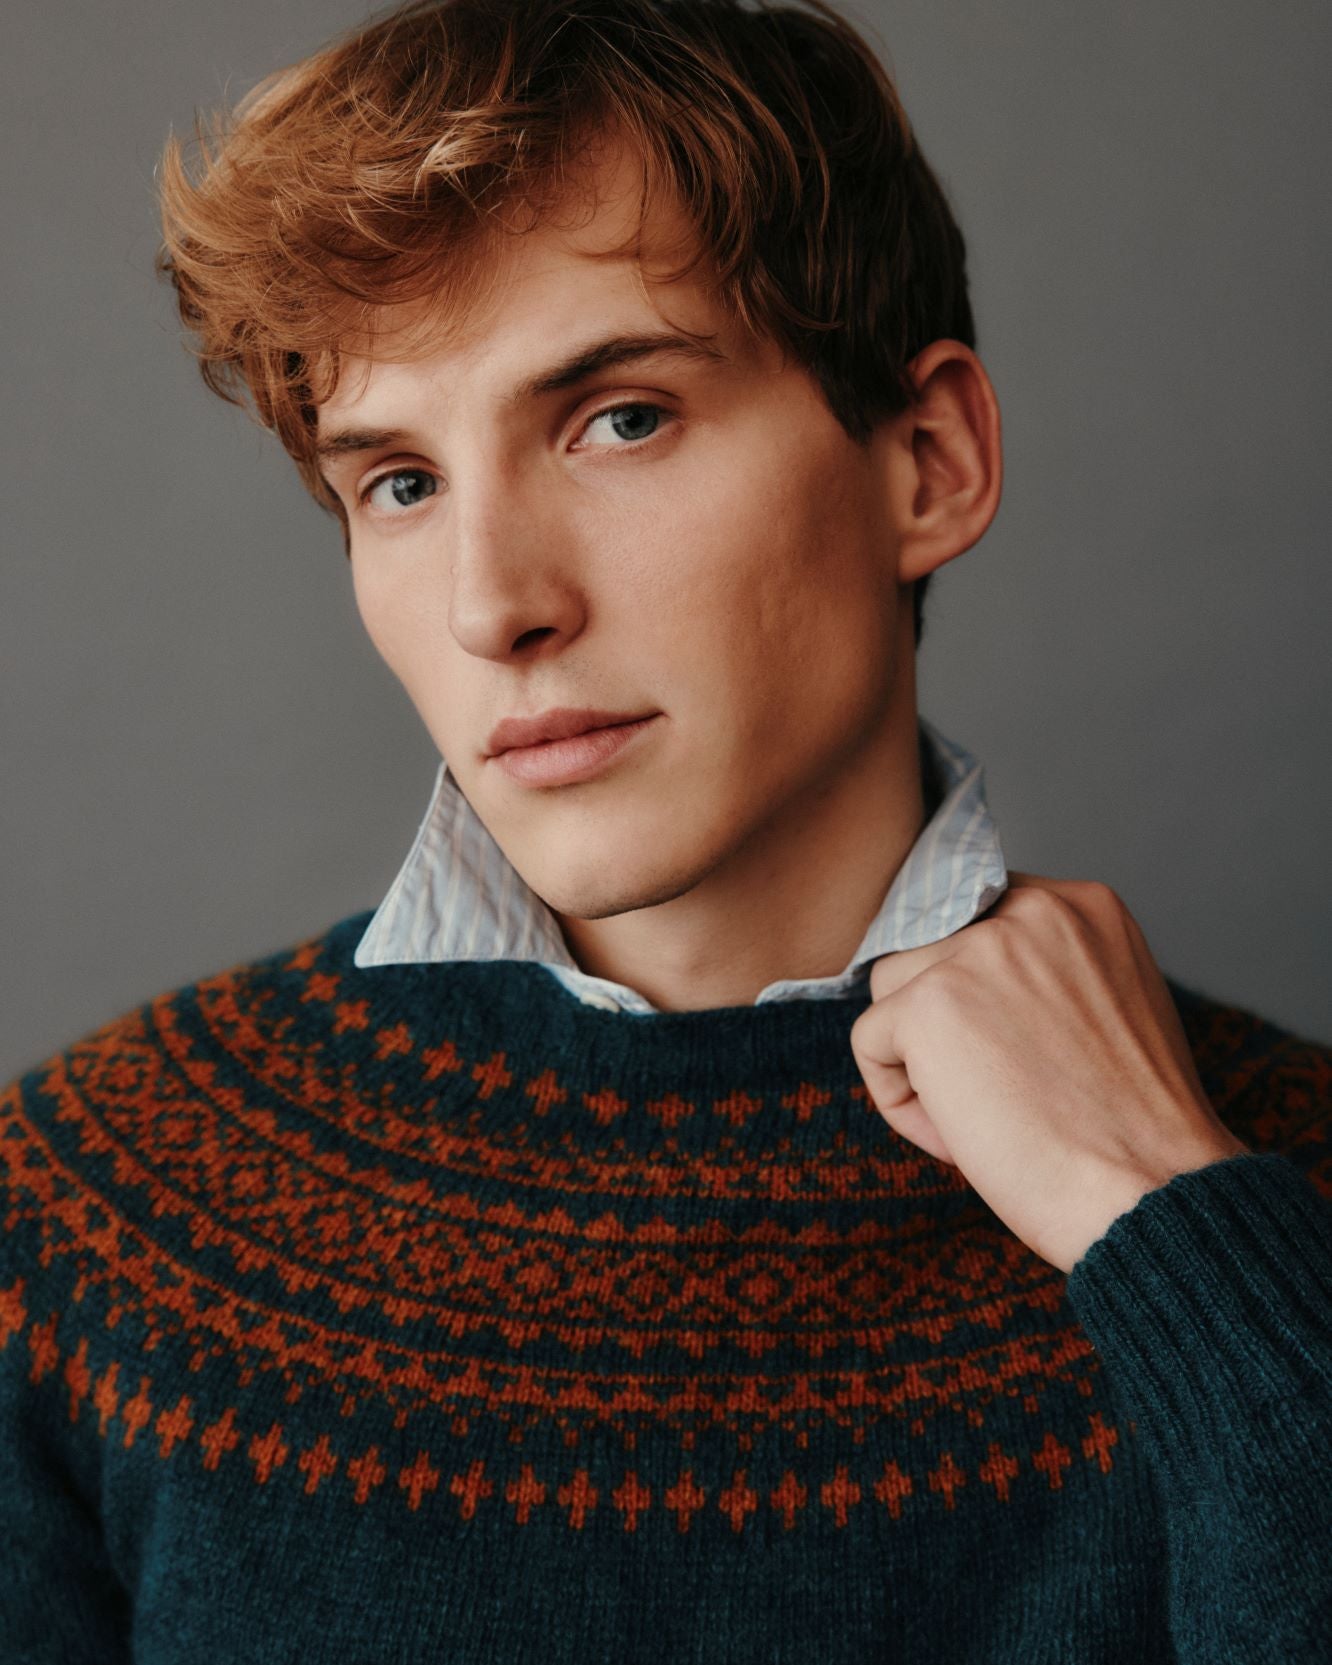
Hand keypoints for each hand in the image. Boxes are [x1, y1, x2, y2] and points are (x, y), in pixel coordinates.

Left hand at [849, 871, 1249, 1272]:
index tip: (1005, 1047)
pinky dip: (901, 1104)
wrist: (1153, 1194)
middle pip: (928, 949)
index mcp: (1082, 905)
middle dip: (943, 1023)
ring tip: (983, 1117)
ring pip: (891, 991)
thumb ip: (1046, 970)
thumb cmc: (1136, 1130)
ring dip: (919, 1059)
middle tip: (997, 1092)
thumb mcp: (1112, 1007)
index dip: (973, 988)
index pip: (976, 917)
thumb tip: (964, 977)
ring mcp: (977, 953)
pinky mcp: (929, 1005)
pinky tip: (961, 1141)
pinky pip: (870, 1043)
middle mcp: (1031, 912)